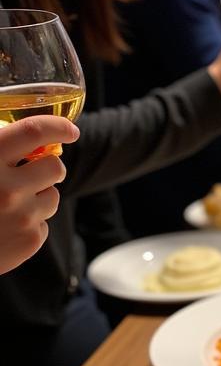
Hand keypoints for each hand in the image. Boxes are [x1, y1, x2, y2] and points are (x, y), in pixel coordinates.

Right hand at [0, 116, 78, 274]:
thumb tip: (13, 129)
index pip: (34, 132)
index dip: (57, 126)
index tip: (69, 129)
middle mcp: (8, 188)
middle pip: (56, 167)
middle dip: (49, 166)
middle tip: (33, 171)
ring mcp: (22, 216)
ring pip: (52, 195)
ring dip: (38, 195)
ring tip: (8, 203)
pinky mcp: (31, 239)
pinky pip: (43, 221)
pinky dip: (30, 221)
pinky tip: (6, 225)